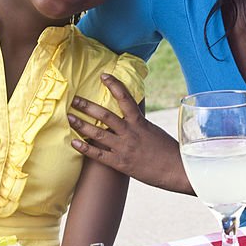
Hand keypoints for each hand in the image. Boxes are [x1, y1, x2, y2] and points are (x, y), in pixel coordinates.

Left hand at [69, 74, 190, 192]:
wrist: (177, 170)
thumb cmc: (169, 150)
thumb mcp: (154, 131)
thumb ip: (140, 124)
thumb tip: (132, 114)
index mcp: (140, 123)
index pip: (125, 98)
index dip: (114, 85)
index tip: (103, 76)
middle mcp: (130, 133)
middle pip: (105, 115)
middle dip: (87, 106)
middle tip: (74, 99)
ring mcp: (124, 148)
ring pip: (98, 133)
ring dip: (81, 124)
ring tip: (69, 117)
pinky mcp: (120, 163)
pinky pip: (98, 155)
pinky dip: (85, 148)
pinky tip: (73, 142)